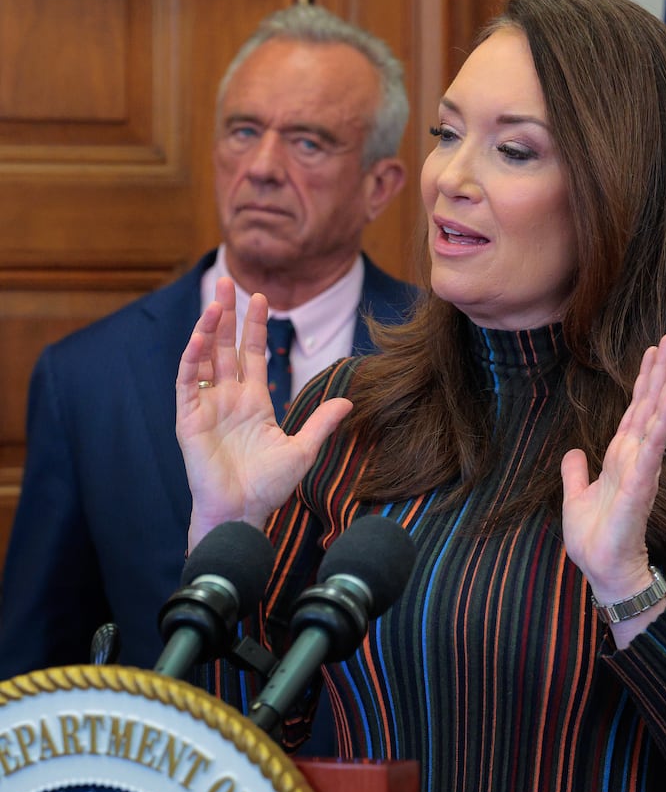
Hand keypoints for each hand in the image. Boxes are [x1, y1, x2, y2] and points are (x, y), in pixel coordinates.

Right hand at [176, 277, 351, 548]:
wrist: (242, 511)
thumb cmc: (268, 487)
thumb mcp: (303, 450)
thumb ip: (321, 423)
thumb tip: (350, 401)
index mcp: (254, 403)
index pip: (253, 355)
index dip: (255, 327)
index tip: (261, 299)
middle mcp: (229, 399)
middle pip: (226, 347)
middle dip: (227, 315)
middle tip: (227, 280)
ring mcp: (207, 406)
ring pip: (205, 357)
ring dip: (208, 328)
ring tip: (216, 299)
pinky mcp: (188, 418)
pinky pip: (188, 381)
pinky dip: (192, 357)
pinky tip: (200, 335)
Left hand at [561, 332, 665, 606]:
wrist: (602, 568)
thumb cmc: (594, 538)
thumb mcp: (576, 496)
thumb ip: (576, 472)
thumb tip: (574, 452)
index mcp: (620, 458)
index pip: (634, 411)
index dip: (643, 381)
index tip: (653, 352)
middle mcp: (635, 458)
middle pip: (650, 405)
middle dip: (660, 371)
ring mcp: (641, 468)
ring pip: (657, 419)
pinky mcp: (641, 483)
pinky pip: (654, 446)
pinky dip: (661, 421)